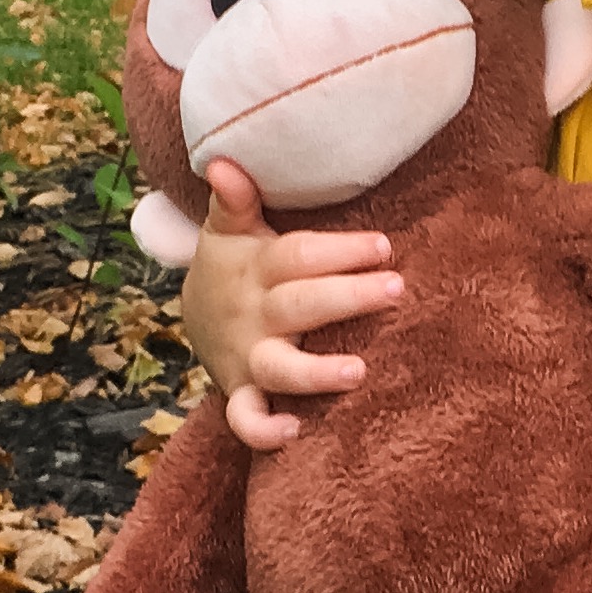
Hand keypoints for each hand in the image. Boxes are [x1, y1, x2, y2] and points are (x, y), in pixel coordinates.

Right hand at [181, 155, 403, 454]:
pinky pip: (246, 419)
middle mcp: (254, 315)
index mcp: (256, 268)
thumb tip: (223, 160)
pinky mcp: (242, 393)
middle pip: (299, 305)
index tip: (385, 246)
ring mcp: (248, 357)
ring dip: (315, 372)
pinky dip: (263, 430)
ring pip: (279, 368)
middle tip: (395, 288)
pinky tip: (295, 432)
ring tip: (359, 371)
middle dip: (346, 298)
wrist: (195, 318)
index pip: (297, 256)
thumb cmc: (236, 266)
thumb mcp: (229, 229)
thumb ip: (234, 199)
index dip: (339, 251)